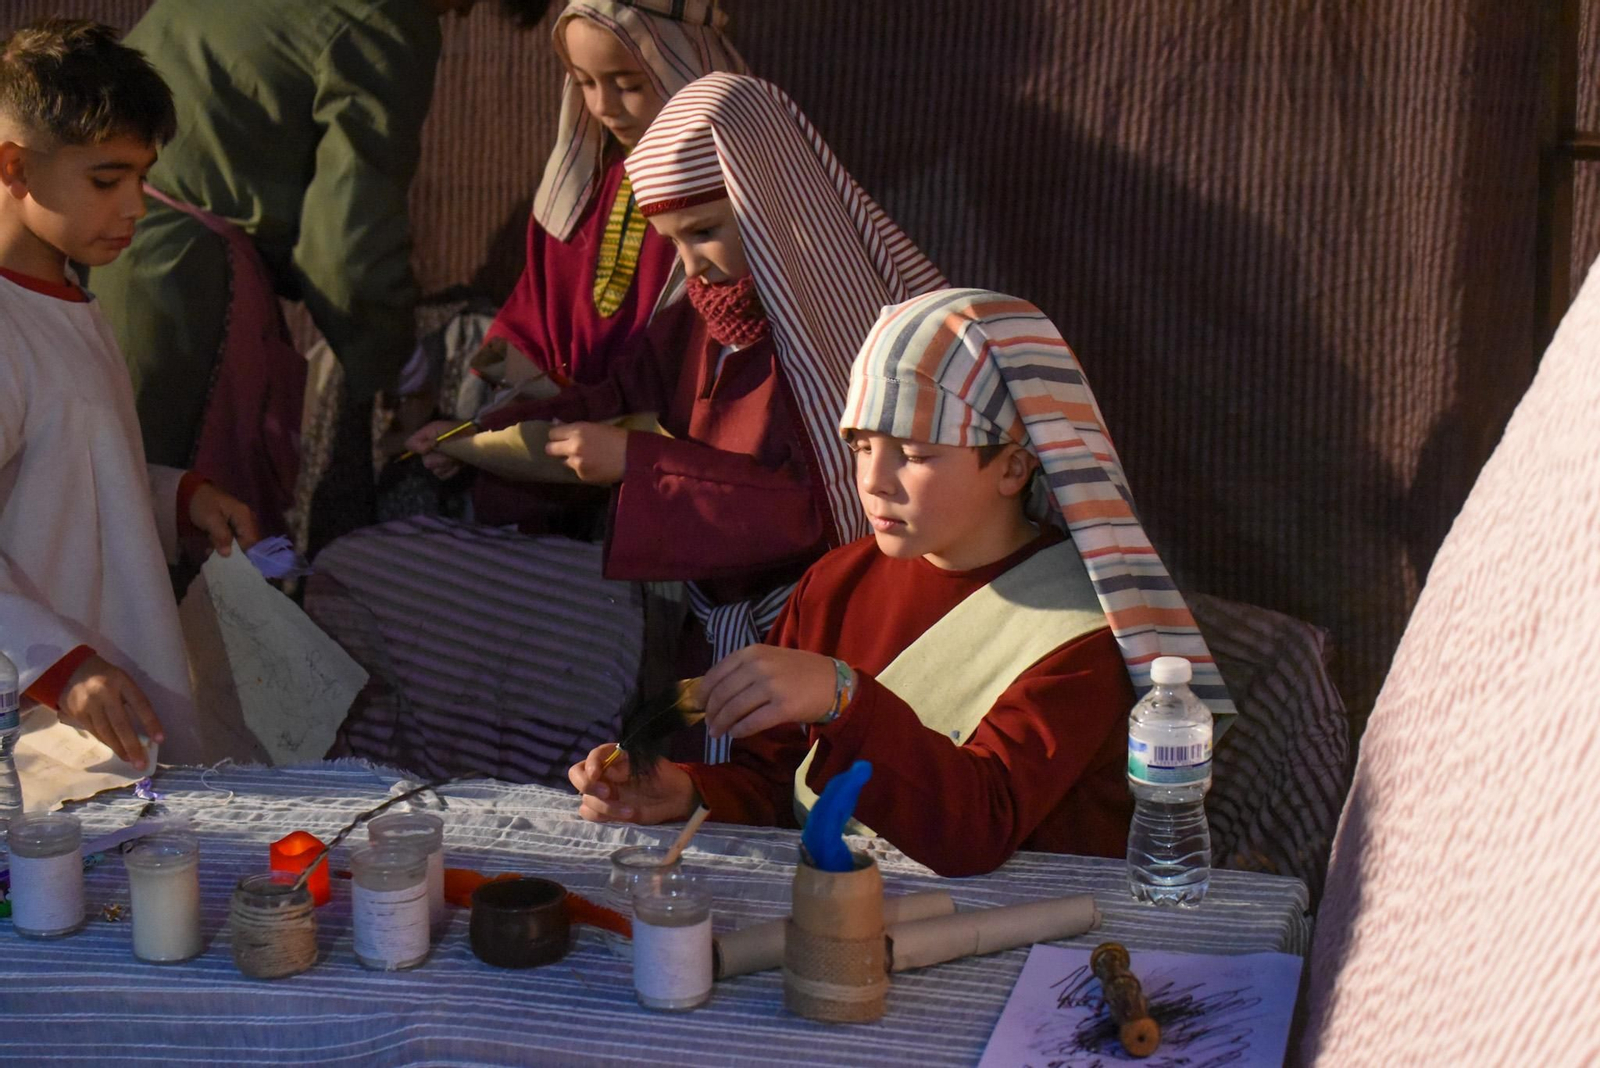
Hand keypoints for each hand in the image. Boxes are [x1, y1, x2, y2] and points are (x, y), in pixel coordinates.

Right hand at [58, 655, 161, 766]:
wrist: (67, 669)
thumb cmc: (105, 676)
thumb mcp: (122, 679)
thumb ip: (132, 699)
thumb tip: (146, 728)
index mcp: (121, 681)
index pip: (140, 704)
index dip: (150, 722)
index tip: (160, 740)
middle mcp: (104, 694)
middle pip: (120, 723)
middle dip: (132, 745)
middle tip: (142, 763)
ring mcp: (88, 705)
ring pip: (106, 732)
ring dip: (119, 748)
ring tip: (131, 761)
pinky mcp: (77, 714)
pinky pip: (95, 732)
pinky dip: (107, 742)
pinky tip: (116, 750)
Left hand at [188, 483, 260, 554]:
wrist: (191, 492)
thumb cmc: (202, 504)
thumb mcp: (210, 520)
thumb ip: (221, 536)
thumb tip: (228, 554)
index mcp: (245, 516)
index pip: (252, 540)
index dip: (244, 553)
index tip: (231, 562)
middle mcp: (248, 519)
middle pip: (248, 542)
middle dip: (235, 552)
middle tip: (219, 559)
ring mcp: (241, 522)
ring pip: (241, 542)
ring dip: (228, 549)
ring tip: (212, 552)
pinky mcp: (234, 525)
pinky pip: (234, 539)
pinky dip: (225, 545)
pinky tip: (213, 547)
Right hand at [406, 419, 469, 478]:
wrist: (471, 437)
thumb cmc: (455, 430)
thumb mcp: (438, 428)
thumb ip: (423, 437)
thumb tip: (418, 448)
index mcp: (422, 439)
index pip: (410, 445)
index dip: (422, 447)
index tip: (434, 444)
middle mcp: (426, 453)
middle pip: (427, 463)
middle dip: (442, 457)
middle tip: (452, 451)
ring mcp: (435, 464)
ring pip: (436, 470)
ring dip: (449, 463)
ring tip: (457, 456)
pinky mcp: (443, 473)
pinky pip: (443, 475)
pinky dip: (452, 470)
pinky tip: (458, 463)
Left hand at [545, 422, 628, 483]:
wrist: (633, 457)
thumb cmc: (618, 438)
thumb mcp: (595, 427)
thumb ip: (574, 427)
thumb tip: (555, 422)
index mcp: (577, 430)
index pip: (552, 433)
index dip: (557, 436)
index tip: (562, 437)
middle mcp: (573, 447)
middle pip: (550, 449)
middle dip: (556, 448)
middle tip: (566, 449)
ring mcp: (577, 463)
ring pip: (563, 461)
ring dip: (571, 459)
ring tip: (587, 458)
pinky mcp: (582, 476)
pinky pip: (576, 471)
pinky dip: (583, 469)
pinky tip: (595, 466)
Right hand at [568, 744, 697, 823]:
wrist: (673, 797)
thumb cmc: (662, 775)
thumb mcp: (650, 765)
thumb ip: (628, 766)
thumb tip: (608, 772)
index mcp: (613, 756)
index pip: (594, 756)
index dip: (591, 763)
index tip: (596, 773)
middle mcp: (602, 772)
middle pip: (576, 775)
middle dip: (587, 785)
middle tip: (608, 793)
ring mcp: (602, 792)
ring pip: (586, 799)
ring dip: (604, 806)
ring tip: (629, 811)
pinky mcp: (605, 810)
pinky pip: (590, 813)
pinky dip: (602, 816)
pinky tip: (624, 815)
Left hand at [701, 646, 836, 739]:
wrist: (834, 683)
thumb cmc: (799, 671)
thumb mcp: (769, 658)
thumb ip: (743, 670)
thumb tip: (712, 692)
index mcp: (752, 652)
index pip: (717, 673)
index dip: (703, 693)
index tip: (698, 705)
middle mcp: (760, 666)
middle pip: (723, 694)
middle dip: (711, 713)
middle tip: (708, 725)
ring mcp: (772, 686)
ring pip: (734, 709)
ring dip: (722, 724)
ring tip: (717, 733)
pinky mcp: (783, 707)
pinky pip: (752, 722)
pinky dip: (740, 730)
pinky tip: (736, 734)